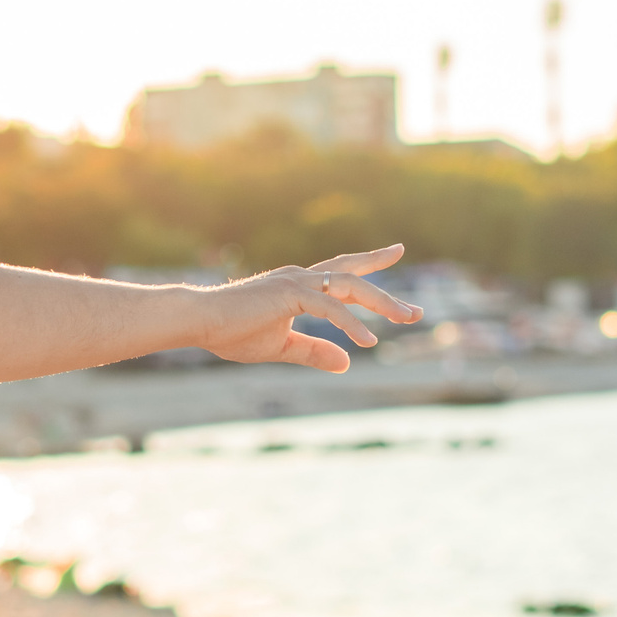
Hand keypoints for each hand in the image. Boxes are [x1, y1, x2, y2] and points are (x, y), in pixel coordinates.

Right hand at [195, 245, 419, 371]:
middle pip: (354, 277)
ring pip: (349, 287)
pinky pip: (329, 308)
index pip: (343, 273)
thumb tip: (347, 364)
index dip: (371, 265)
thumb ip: (314, 352)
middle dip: (388, 293)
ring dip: (381, 303)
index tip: (397, 252)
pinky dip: (351, 324)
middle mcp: (302, 277)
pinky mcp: (289, 294)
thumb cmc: (232, 332)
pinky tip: (368, 342)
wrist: (199, 322)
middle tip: (417, 312)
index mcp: (300, 286)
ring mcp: (296, 282)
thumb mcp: (282, 347)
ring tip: (407, 320)